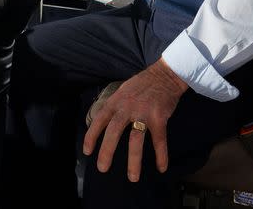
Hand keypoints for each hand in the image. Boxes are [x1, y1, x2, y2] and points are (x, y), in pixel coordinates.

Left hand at [83, 59, 187, 181]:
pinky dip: (161, 155)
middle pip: (114, 131)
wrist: (165, 75)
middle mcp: (127, 107)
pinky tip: (161, 167)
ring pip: (136, 140)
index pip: (99, 119)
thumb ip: (114, 106)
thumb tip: (103, 123)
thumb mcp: (122, 90)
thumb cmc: (142, 84)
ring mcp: (144, 113)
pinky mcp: (159, 118)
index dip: (92, 136)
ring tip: (132, 177)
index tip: (87, 151)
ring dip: (134, 160)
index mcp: (116, 101)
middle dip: (107, 151)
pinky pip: (159, 140)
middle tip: (102, 168)